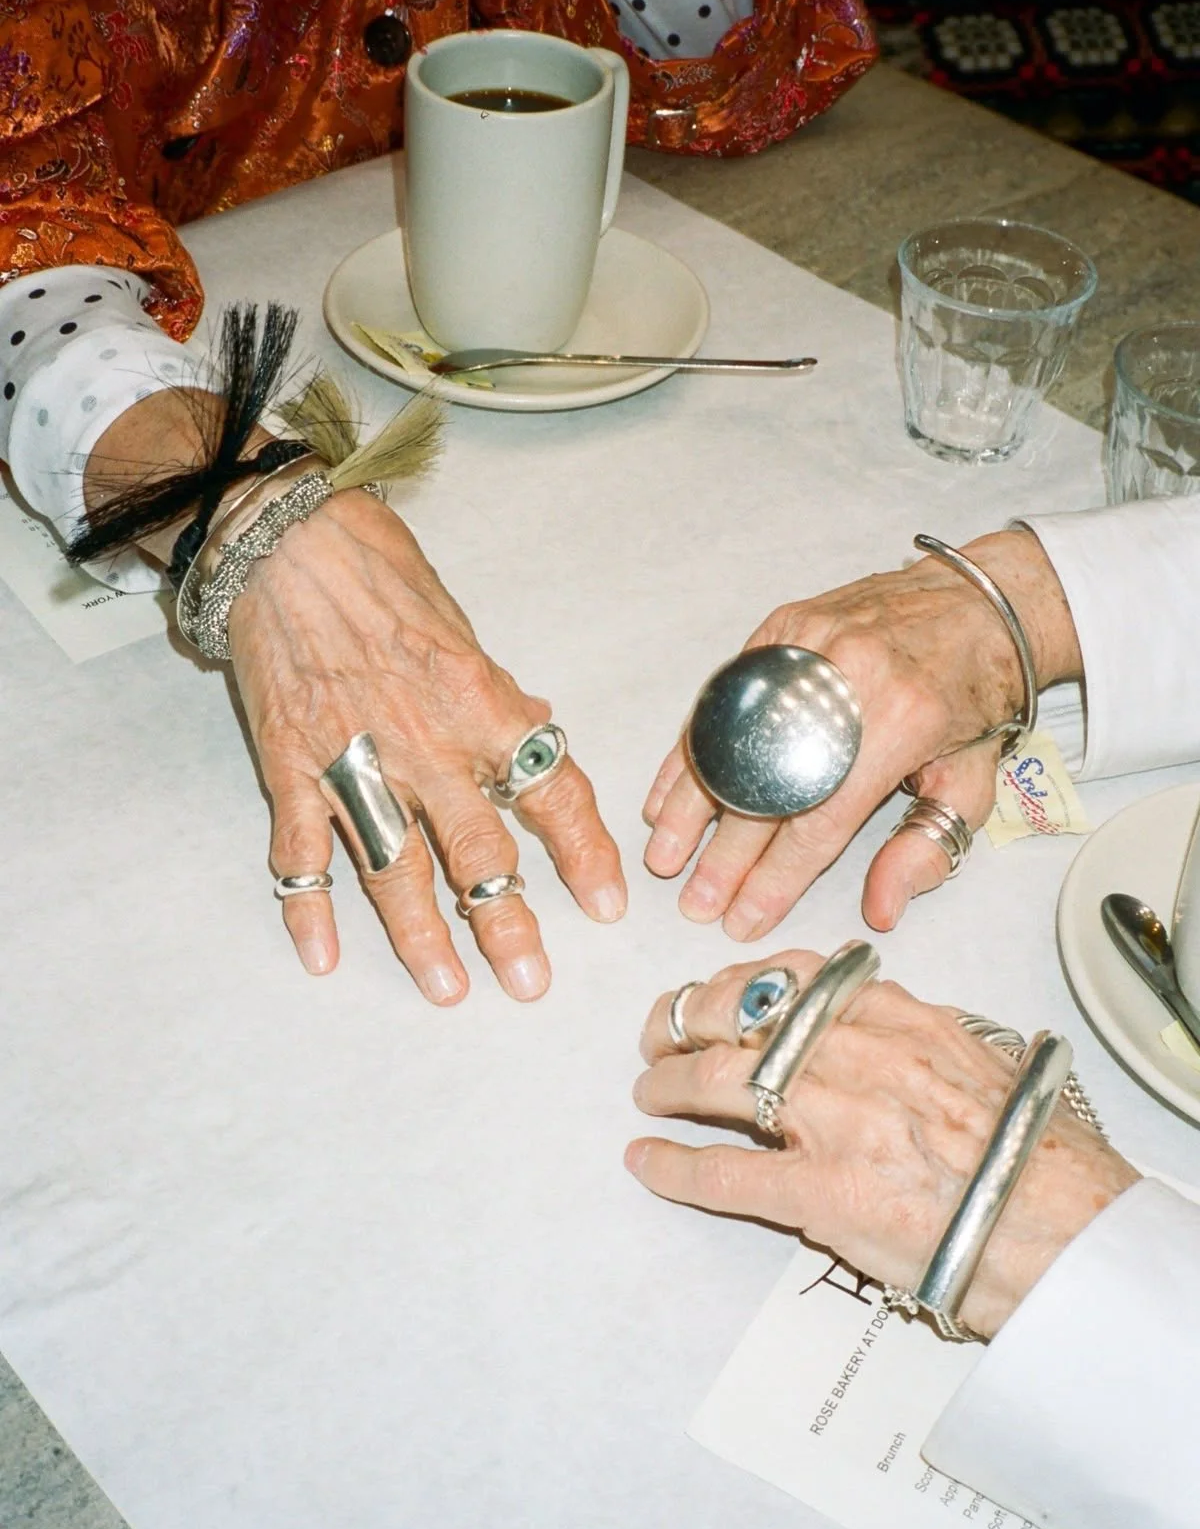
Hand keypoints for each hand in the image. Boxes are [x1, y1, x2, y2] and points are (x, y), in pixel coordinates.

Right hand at [85, 393, 624, 999]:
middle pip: (477, 848)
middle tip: (531, 982)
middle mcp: (425, 742)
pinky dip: (308, 905)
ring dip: (421, 935)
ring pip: (394, 867)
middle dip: (507, 921)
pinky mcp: (291, 765)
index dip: (585, 853)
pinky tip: (322, 957)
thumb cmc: (381, 574)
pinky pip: (301, 849)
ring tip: (449, 989)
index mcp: (481, 704)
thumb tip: (540, 728)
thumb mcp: (464, 630)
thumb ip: (500, 695)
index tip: (606, 905)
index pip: (552, 790)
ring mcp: (353, 760)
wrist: (285, 539)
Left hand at [627, 951, 1137, 1338]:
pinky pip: (722, 1171)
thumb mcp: (974, 1059)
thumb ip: (913, 1034)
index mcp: (896, 1018)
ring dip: (669, 1083)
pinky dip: (673, 1165)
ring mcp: (831, 1121)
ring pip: (718, 1080)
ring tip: (650, 1091)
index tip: (716, 989)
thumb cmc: (1030, 1152)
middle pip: (740, 1015)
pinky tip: (646, 1162)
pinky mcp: (818, 1193)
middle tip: (660, 1032)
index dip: (738, 979)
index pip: (795, 975)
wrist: (1062, 1227)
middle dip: (685, 1019)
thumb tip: (872, 1021)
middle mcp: (854, 1053)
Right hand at [643, 531, 1081, 939]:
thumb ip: (925, 846)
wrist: (980, 600)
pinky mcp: (783, 629)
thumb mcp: (972, 780)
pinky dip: (692, 751)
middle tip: (696, 902)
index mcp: (901, 722)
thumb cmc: (976, 695)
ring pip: (729, 738)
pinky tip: (669, 793)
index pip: (820, 820)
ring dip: (690, 806)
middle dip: (725, 856)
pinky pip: (723, 700)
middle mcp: (846, 679)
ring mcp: (808, 647)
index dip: (776, 877)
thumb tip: (881, 910)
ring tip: (665, 857)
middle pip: (766, 786)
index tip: (743, 918)